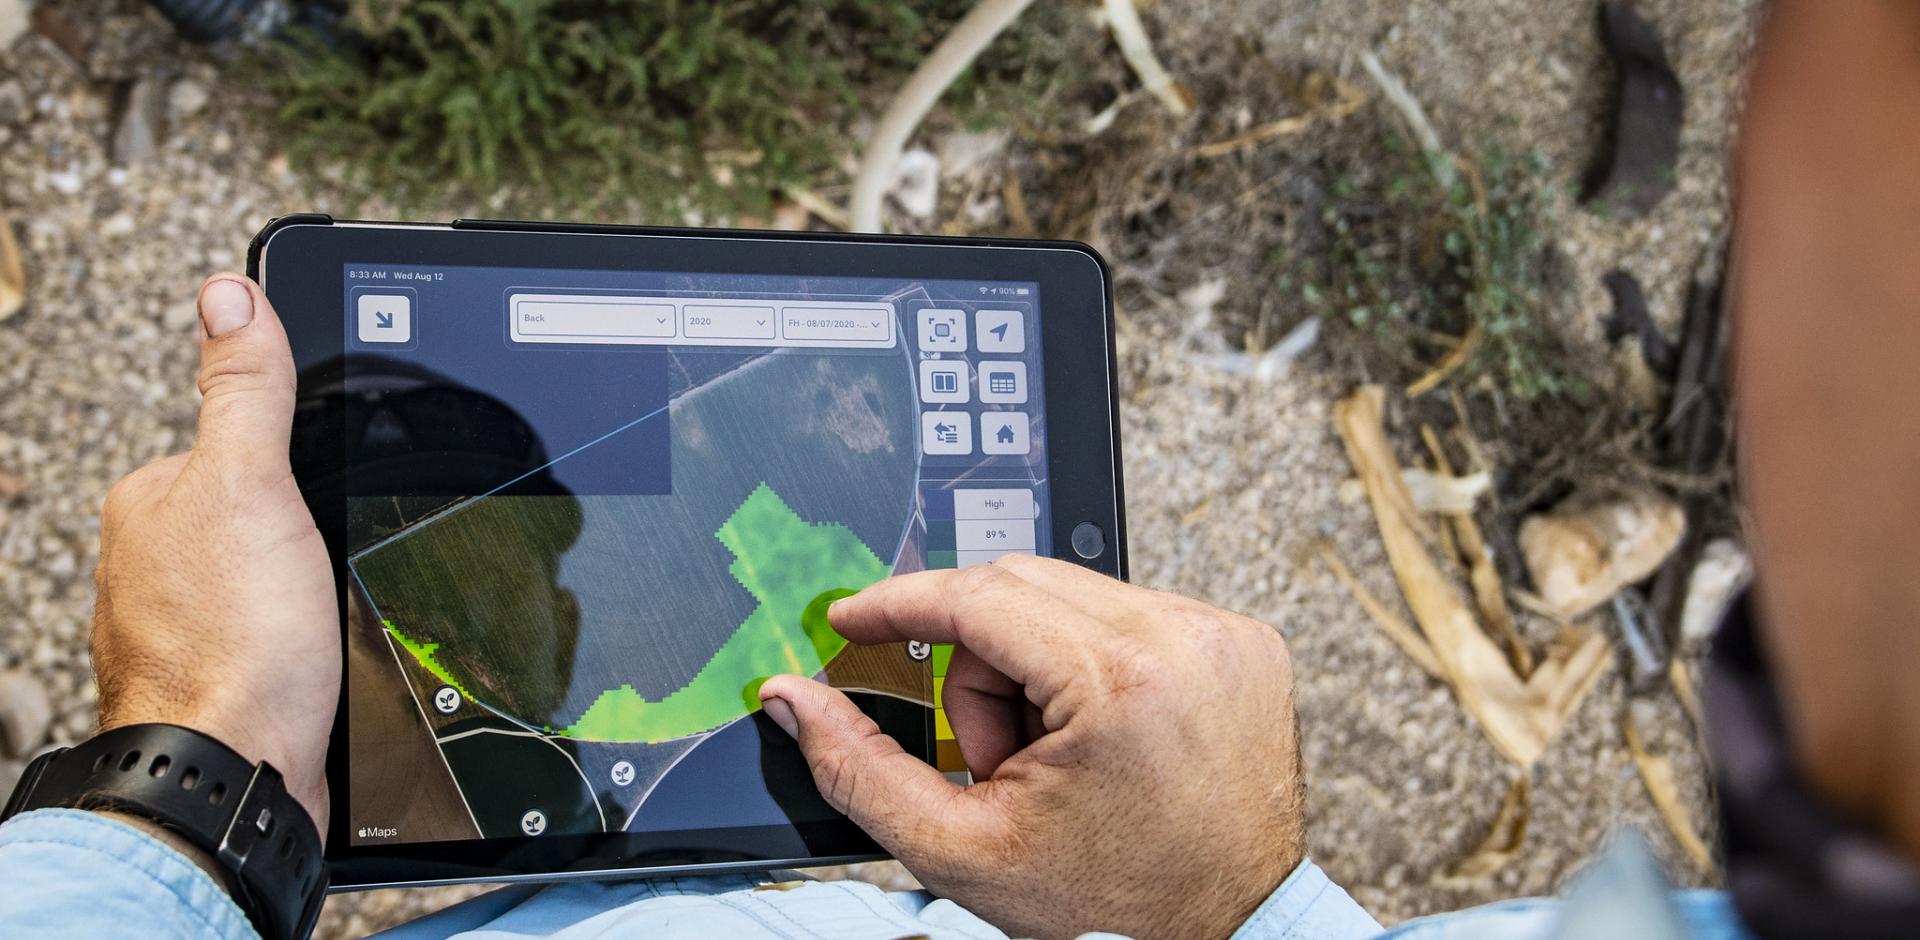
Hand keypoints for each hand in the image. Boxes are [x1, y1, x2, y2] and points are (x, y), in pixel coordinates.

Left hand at [92, 275, 337, 834]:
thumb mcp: (252, 485)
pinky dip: (301, 638)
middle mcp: (151, 559)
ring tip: (323, 613)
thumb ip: (246, 391)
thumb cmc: (233, 643)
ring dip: (306, 590)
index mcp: (152, 499)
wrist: (234, 775)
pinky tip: (317, 654)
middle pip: (262, 510)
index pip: (243, 441)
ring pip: (269, 575)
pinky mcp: (217, 675)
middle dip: (307, 533)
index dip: (301, 463)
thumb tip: (231, 291)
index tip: (328, 498)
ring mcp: (180, 622)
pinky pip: (272, 632)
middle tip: (328, 564)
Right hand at [758, 555, 1304, 939]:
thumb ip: (861, 769)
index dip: (899, 604)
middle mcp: (1185, 638)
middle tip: (992, 757)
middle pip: (1018, 587)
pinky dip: (1094, 664)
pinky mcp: (1245, 641)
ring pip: (1072, 595)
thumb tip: (795, 700)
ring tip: (1057, 760)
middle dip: (977, 666)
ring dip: (1036, 665)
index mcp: (1123, 681)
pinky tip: (1104, 739)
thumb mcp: (964, 850)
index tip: (851, 617)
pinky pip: (1131, 613)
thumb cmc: (1116, 905)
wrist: (1230, 934)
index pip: (979, 597)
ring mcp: (1224, 635)